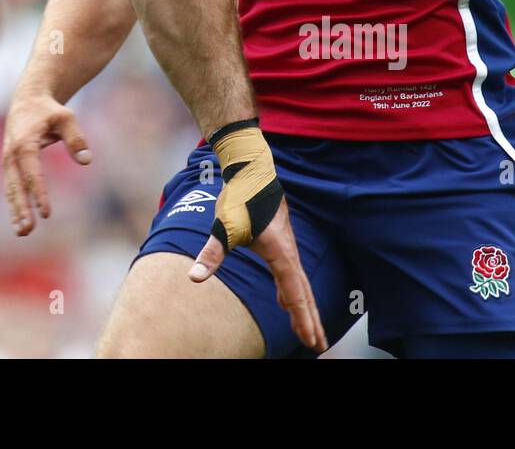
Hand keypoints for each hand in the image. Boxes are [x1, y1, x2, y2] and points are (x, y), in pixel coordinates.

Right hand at [1, 91, 91, 234]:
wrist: (27, 100)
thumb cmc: (49, 110)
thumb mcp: (66, 117)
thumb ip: (76, 138)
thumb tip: (86, 160)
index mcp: (24, 143)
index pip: (33, 173)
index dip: (39, 194)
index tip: (47, 214)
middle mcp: (12, 154)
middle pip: (16, 186)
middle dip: (21, 209)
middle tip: (28, 230)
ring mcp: (8, 160)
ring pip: (11, 190)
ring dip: (16, 211)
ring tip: (23, 232)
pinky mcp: (9, 165)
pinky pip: (11, 187)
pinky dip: (15, 204)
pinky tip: (20, 221)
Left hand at [189, 124, 326, 352]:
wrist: (251, 169)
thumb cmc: (240, 197)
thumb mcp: (224, 226)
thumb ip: (212, 253)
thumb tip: (195, 277)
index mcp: (280, 252)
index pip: (295, 292)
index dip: (303, 318)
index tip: (312, 339)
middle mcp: (289, 251)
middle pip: (304, 292)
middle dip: (311, 320)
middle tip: (320, 346)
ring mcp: (287, 247)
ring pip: (299, 283)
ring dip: (304, 307)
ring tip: (309, 332)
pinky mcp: (280, 242)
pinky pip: (291, 274)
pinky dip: (293, 291)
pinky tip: (286, 301)